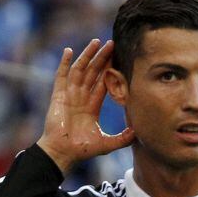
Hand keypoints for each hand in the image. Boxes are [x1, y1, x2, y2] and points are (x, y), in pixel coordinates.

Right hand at [37, 39, 134, 172]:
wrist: (63, 154)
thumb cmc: (82, 150)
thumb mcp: (107, 144)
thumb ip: (123, 138)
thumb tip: (138, 133)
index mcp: (91, 106)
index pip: (102, 83)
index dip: (110, 70)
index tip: (118, 58)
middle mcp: (81, 98)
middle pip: (93, 73)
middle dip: (102, 58)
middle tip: (111, 43)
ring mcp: (69, 95)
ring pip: (80, 70)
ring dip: (87, 55)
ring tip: (96, 42)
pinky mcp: (59, 96)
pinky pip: (61, 76)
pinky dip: (64, 63)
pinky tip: (70, 51)